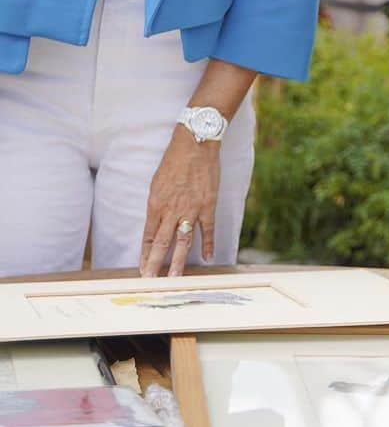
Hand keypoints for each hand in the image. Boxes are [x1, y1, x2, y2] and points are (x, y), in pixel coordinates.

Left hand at [139, 125, 221, 276]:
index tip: (142, 268)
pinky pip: (207, 229)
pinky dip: (208, 244)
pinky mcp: (208, 205)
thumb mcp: (157, 182)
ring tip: (175, 278)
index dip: (144, 254)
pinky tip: (208, 257)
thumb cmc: (174, 160)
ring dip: (178, 261)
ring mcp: (190, 209)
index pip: (147, 236)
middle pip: (162, 243)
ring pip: (183, 241)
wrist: (195, 145)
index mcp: (155, 204)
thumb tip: (157, 220)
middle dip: (155, 264)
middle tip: (151, 281)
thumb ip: (157, 204)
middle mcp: (171, 210)